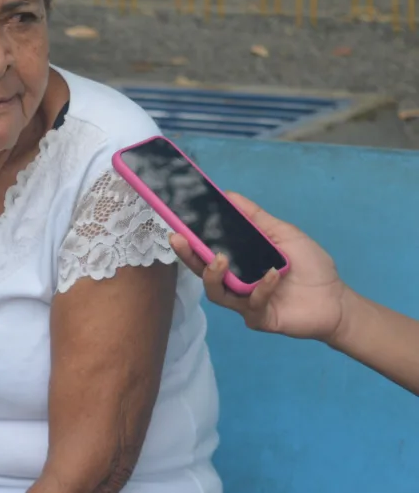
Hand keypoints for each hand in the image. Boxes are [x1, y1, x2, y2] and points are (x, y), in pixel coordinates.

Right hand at [169, 192, 348, 342]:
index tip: (176, 225)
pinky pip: (251, 304)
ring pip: (216, 292)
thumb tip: (228, 195)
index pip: (207, 251)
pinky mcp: (259, 318)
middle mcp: (235, 282)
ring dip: (214, 275)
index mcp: (238, 261)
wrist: (336, 299)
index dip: (190, 241)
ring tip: (220, 259)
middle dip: (188, 256)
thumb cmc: (310, 265)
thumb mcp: (283, 233)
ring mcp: (244, 303)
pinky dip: (262, 287)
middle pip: (202, 272)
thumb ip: (256, 217)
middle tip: (179, 239)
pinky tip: (273, 274)